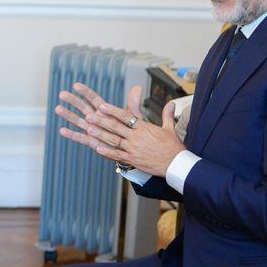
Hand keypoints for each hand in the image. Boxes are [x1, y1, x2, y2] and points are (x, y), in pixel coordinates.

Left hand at [55, 83, 185, 177]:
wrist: (176, 164)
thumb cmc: (173, 146)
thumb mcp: (170, 129)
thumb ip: (167, 114)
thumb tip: (171, 102)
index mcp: (145, 128)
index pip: (126, 116)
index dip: (113, 110)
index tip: (102, 105)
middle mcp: (137, 137)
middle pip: (116, 127)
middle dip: (102, 121)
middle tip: (89, 115)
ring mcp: (134, 149)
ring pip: (114, 140)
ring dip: (101, 134)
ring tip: (89, 129)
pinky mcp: (133, 160)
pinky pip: (118, 155)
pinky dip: (107, 152)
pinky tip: (97, 148)